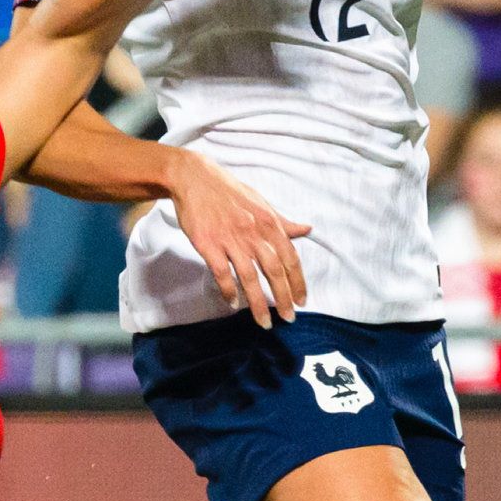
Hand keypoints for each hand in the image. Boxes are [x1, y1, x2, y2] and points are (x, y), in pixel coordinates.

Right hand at [166, 150, 311, 326]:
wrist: (194, 178)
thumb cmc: (229, 192)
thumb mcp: (261, 203)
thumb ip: (282, 222)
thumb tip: (306, 230)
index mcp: (269, 222)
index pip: (290, 258)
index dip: (298, 282)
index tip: (302, 301)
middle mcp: (253, 233)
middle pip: (274, 271)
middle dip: (283, 298)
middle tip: (289, 318)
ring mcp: (230, 239)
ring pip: (249, 277)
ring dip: (258, 303)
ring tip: (264, 322)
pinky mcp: (208, 244)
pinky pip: (221, 273)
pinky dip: (229, 290)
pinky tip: (233, 303)